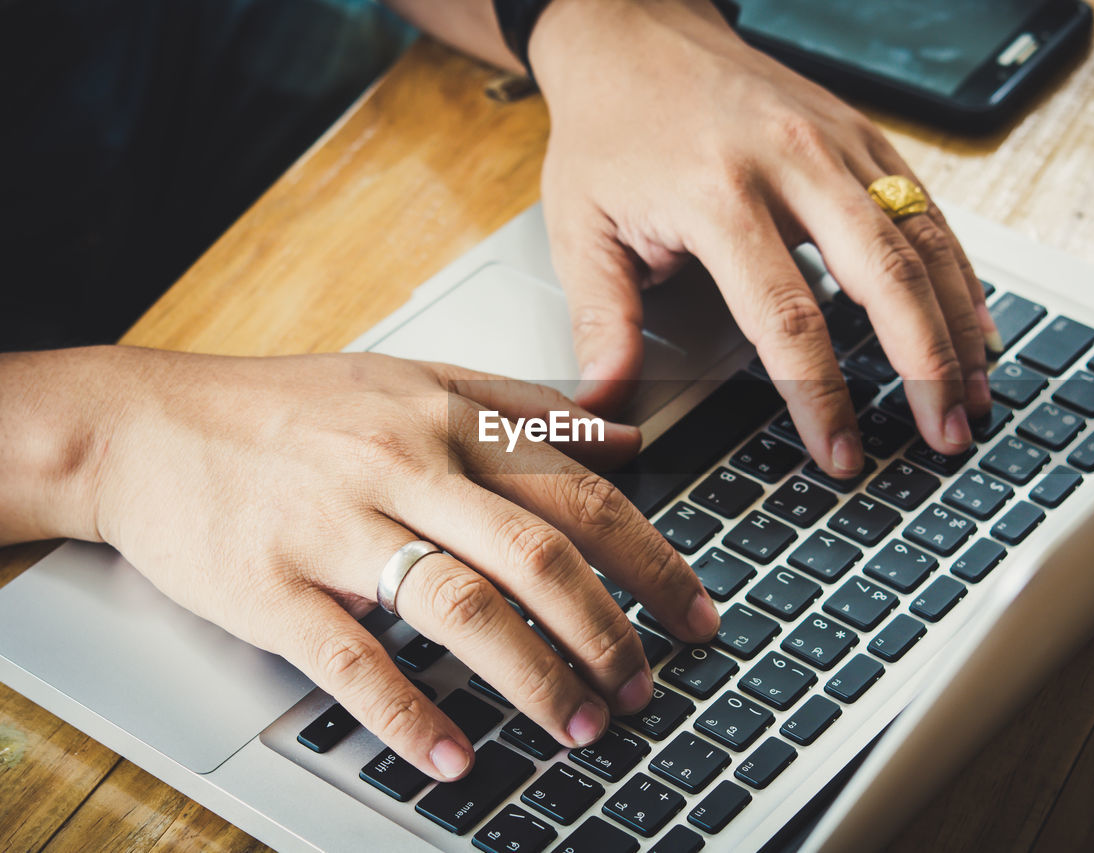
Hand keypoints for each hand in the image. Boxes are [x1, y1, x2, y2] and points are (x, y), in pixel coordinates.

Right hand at [83, 348, 717, 779]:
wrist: (144, 424)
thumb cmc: (285, 409)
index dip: (649, 556)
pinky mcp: (270, 585)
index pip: (577, 490)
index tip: (692, 608)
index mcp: (444, 417)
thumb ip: (521, 403)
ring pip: (461, 605)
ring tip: (582, 727)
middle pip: (537, 552)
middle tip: (647, 685)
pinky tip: (456, 756)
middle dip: (608, 629)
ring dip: (535, 677)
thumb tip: (624, 438)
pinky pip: (354, 659)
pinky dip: (412, 714)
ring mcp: (334, 525)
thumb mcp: (410, 377)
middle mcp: (401, 465)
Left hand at [530, 0, 997, 476]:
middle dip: (925, 367)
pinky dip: (959, 269)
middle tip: (946, 437)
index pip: (787, 318)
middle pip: (885, 276)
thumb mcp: (580, 228)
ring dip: (958, 324)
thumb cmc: (608, 130)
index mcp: (718, 197)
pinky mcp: (859, 132)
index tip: (842, 454)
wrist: (634, 31)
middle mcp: (791, 163)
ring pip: (923, 240)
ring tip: (976, 395)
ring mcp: (836, 142)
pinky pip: (926, 205)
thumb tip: (604, 408)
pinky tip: (974, 322)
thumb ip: (602, 324)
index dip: (822, 396)